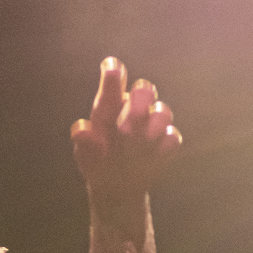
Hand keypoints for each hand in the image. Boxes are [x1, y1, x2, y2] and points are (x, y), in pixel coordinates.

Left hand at [69, 57, 181, 206]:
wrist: (115, 186)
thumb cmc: (96, 162)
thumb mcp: (86, 156)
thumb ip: (85, 143)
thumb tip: (80, 131)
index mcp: (110, 107)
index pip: (112, 83)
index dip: (113, 73)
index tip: (111, 66)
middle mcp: (134, 110)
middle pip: (144, 91)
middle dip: (141, 96)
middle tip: (133, 109)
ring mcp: (152, 126)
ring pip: (162, 112)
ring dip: (155, 122)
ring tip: (145, 136)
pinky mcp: (166, 144)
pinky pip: (172, 138)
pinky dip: (166, 143)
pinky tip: (157, 151)